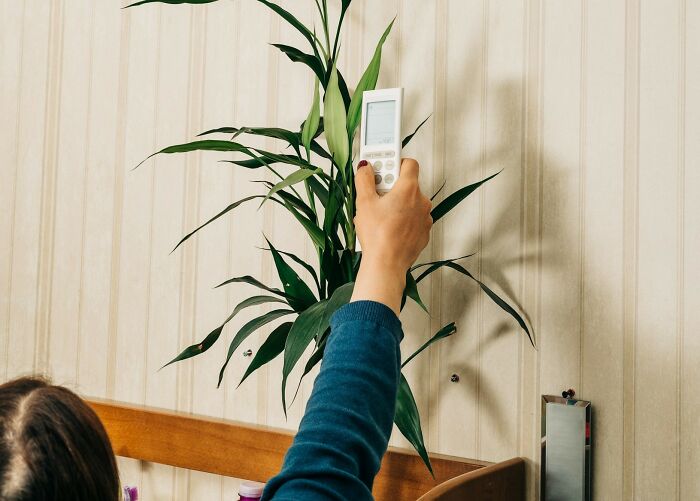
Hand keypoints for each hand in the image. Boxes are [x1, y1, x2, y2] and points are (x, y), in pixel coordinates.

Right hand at [351, 158, 432, 314]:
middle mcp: (422, 201)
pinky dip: (402, 220)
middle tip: (375, 194)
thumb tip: (365, 167)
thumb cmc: (378, 235)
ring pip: (409, 203)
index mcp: (409, 189)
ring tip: (379, 215)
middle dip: (390, 186)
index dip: (394, 162)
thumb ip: (364, 179)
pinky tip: (388, 228)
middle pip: (406, 184)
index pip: (408, 163)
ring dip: (396, 204)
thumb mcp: (364, 202)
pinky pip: (413, 219)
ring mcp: (425, 218)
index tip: (381, 167)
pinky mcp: (423, 233)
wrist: (387, 264)